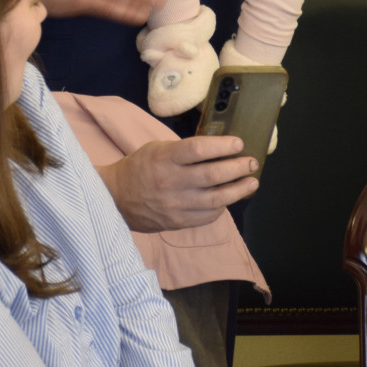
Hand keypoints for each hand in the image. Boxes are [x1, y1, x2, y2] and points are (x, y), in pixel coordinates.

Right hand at [96, 136, 259, 232]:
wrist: (114, 198)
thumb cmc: (139, 168)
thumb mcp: (157, 149)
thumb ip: (184, 150)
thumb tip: (218, 151)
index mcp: (164, 158)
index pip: (199, 149)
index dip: (223, 146)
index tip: (239, 144)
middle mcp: (171, 182)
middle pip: (213, 175)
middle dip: (238, 168)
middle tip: (251, 163)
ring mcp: (175, 205)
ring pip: (216, 199)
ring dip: (238, 190)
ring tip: (251, 183)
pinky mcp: (177, 222)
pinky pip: (207, 216)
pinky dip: (222, 207)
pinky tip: (229, 199)